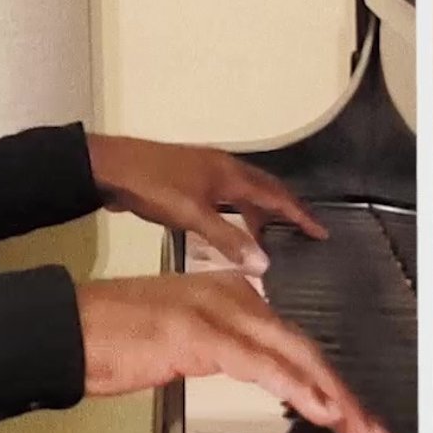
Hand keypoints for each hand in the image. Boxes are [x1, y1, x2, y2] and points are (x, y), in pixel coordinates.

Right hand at [75, 272, 406, 432]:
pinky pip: (260, 364)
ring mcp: (218, 312)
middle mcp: (233, 297)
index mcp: (232, 296)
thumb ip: (221, 350)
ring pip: (295, 357)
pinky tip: (321, 409)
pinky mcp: (199, 333)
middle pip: (306, 350)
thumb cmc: (112, 339)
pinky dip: (296, 388)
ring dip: (336, 400)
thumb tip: (253, 371)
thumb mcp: (181, 343)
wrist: (68, 327)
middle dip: (348, 398)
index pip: (296, 346)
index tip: (357, 422)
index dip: (332, 386)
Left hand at [85, 133, 326, 273]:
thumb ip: (228, 239)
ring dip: (258, 214)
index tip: (321, 232)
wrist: (111, 168)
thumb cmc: (153, 186)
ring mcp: (204, 172)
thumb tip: (265, 264)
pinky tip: (230, 232)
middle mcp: (222, 168)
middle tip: (303, 234)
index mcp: (229, 172)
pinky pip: (225, 198)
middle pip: (263, 189)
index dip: (299, 214)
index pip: (275, 194)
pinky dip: (236, 214)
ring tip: (268, 242)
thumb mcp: (192, 215)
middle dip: (285, 211)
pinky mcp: (188, 181)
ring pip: (243, 193)